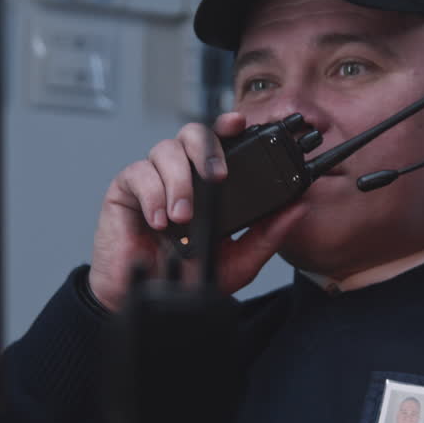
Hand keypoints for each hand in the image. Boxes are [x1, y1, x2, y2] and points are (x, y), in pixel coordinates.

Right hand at [86, 111, 308, 311]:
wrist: (150, 299)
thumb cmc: (189, 276)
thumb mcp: (238, 259)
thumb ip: (267, 235)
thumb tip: (297, 208)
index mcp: (209, 182)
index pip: (220, 142)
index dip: (228, 125)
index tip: (239, 123)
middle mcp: (182, 173)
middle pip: (192, 134)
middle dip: (207, 149)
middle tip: (217, 177)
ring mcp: (154, 178)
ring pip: (166, 149)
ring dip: (180, 181)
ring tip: (183, 216)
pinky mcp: (126, 189)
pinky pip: (138, 173)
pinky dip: (153, 195)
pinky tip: (160, 221)